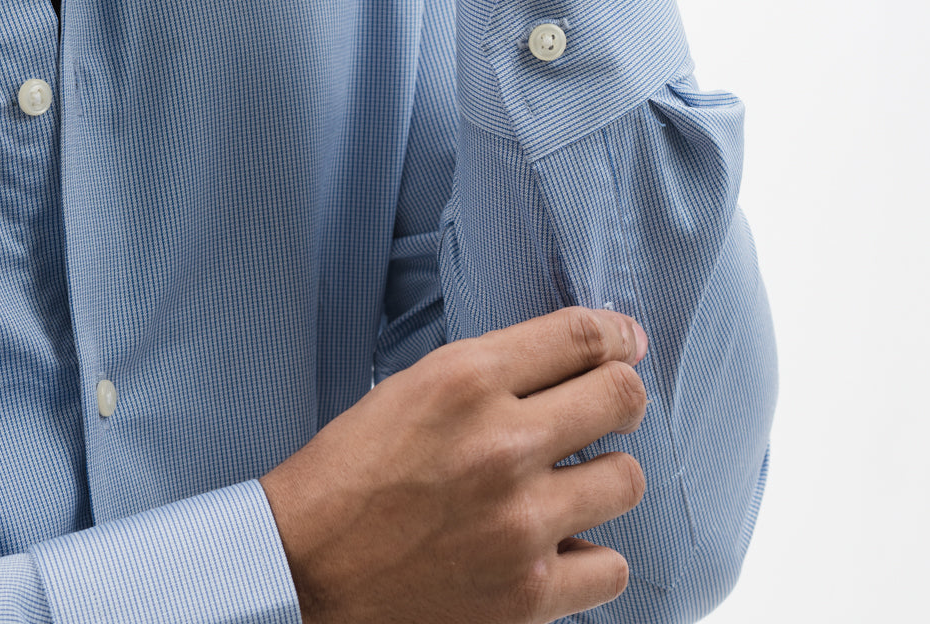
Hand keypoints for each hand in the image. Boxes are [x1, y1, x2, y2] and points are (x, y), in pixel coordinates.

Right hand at [259, 307, 649, 623]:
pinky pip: (611, 567)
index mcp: (466, 380)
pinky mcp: (527, 596)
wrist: (302, 573)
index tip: (627, 341)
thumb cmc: (351, 472)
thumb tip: (572, 359)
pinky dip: (589, 558)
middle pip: (621, 397)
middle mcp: (501, 445)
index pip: (580, 336)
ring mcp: (520, 524)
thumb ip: (493, 371)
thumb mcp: (413, 387)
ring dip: (605, 477)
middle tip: (612, 406)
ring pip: (627, 480)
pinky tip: (557, 547)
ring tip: (571, 484)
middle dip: (624, 395)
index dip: (617, 334)